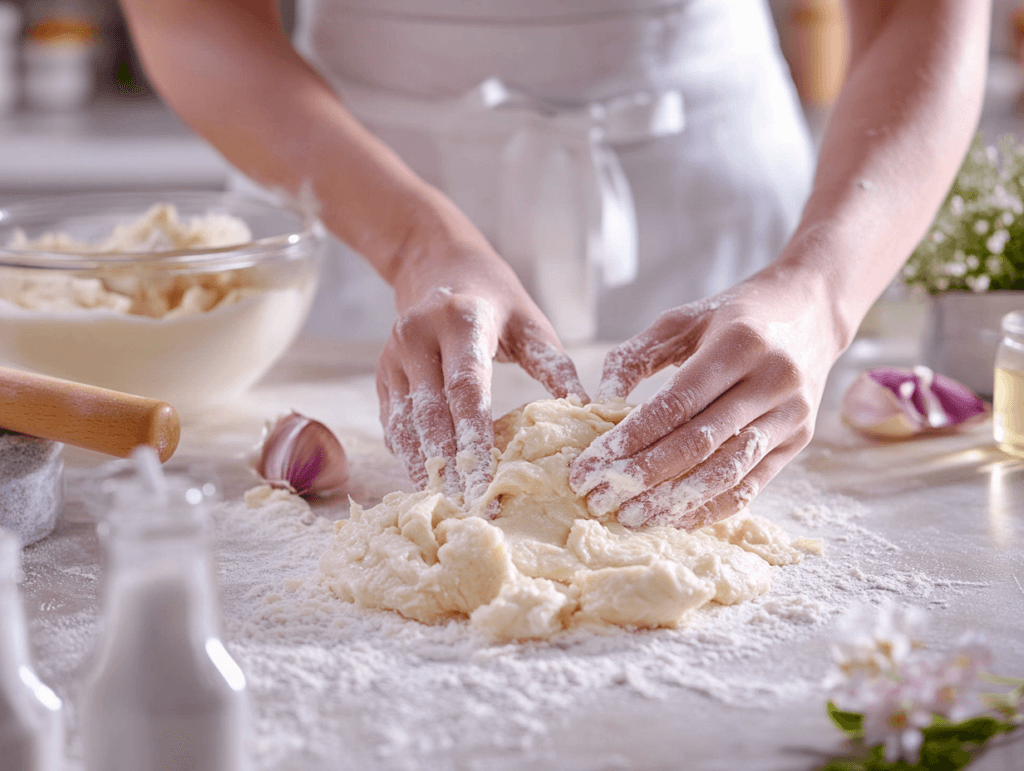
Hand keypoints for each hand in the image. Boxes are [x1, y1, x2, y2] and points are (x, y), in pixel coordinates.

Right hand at [377, 235, 586, 507]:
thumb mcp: (530, 323)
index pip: (467, 388)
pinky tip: (428, 482)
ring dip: (426, 466)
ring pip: (406, 423)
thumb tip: (589, 411)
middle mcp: (418, 336)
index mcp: (460, 320)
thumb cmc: (495, 299)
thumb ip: (556, 367)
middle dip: (451, 464)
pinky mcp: (382, 373)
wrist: (436, 264)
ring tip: (448, 504)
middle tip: (470, 506)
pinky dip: (409, 453)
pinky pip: (393, 421)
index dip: (476, 437)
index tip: (489, 479)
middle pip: (433, 413)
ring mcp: (393, 356)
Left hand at [568, 274, 844, 529]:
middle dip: (644, 476)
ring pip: (726, 471)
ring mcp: (791, 415)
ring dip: (674, 501)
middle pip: (699, 442)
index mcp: (740, 344)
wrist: (812, 311)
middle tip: (600, 497)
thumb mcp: (682, 320)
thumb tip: (600, 401)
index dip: (632, 438)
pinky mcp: (800, 441)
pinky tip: (675, 518)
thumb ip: (635, 355)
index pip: (677, 403)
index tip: (592, 463)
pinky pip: (752, 484)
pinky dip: (712, 507)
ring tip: (631, 517)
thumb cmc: (735, 315)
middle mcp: (772, 381)